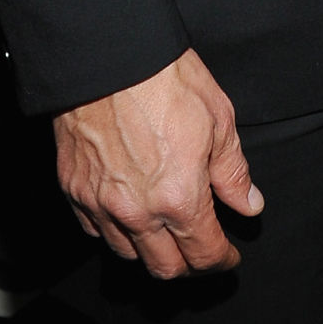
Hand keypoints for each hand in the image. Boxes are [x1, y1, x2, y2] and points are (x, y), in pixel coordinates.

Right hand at [53, 47, 262, 279]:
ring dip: (151, 250)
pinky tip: (129, 213)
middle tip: (201, 249)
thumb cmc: (165, 79)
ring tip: (166, 231)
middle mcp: (137, 211)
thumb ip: (233, 171)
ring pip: (127, 254)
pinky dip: (115, 230)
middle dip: (189, 266)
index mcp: (179, 196)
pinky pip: (95, 230)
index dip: (221, 260)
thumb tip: (248, 204)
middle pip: (165, 267)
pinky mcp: (74, 190)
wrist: (109, 55)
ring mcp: (100, 204)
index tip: (228, 256)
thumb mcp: (219, 118)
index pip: (204, 254)